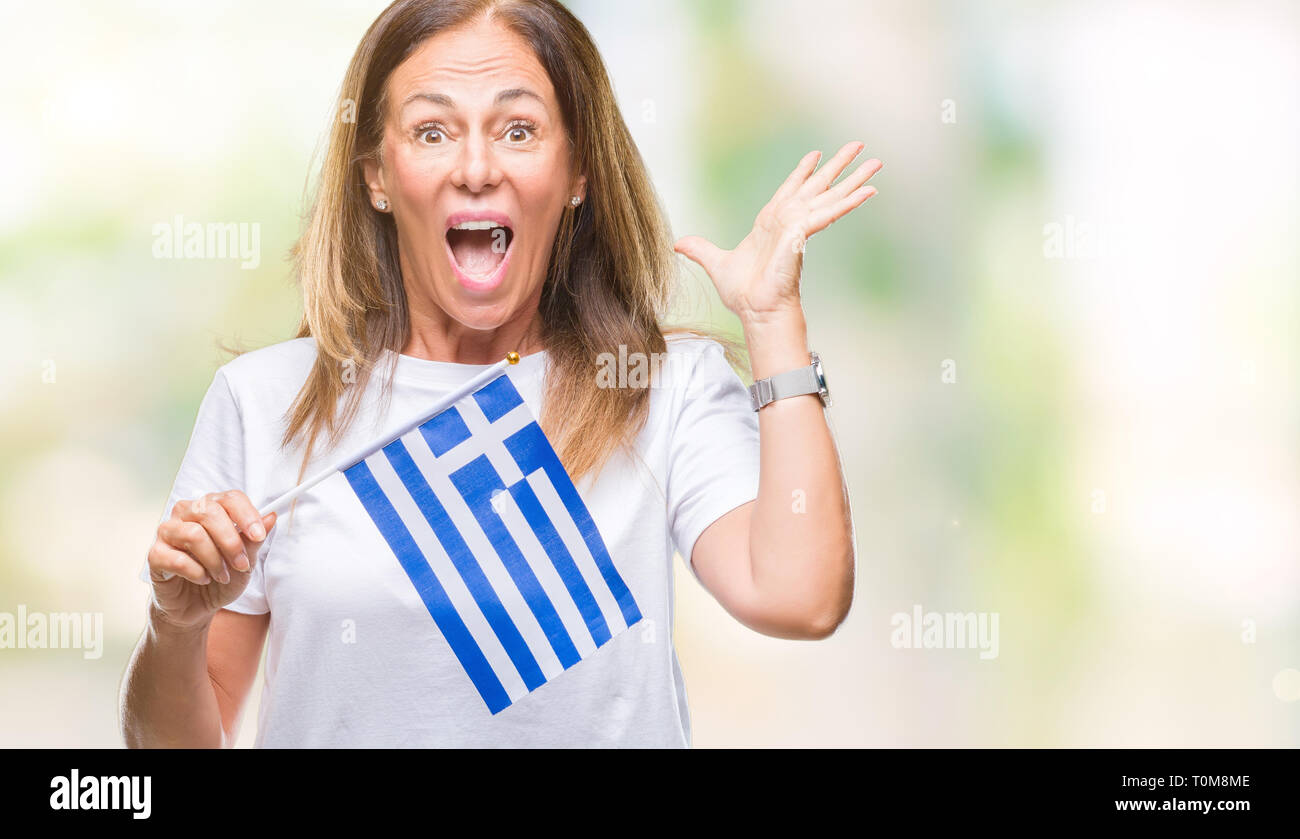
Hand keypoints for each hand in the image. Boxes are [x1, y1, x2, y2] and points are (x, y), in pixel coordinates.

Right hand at [146, 490, 275, 630]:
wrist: (196, 607)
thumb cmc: (221, 578)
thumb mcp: (245, 561)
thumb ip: (254, 540)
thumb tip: (271, 516)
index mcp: (211, 508)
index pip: (229, 498)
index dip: (246, 515)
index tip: (259, 535)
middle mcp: (186, 513)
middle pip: (209, 511)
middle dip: (231, 541)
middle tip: (241, 564)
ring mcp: (167, 532)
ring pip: (193, 534)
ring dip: (214, 560)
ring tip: (222, 576)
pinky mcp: (155, 554)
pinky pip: (176, 558)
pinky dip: (196, 573)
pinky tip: (203, 580)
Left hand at [673, 141, 881, 322]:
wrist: (755, 310)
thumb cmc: (743, 294)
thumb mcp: (716, 264)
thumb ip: (701, 250)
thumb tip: (679, 244)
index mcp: (771, 222)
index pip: (791, 189)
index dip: (802, 171)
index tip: (816, 155)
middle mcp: (789, 221)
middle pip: (818, 185)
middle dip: (838, 165)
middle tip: (859, 145)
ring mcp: (799, 227)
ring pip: (831, 196)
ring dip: (854, 178)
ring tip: (877, 162)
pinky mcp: (803, 235)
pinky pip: (829, 214)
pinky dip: (849, 202)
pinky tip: (869, 191)